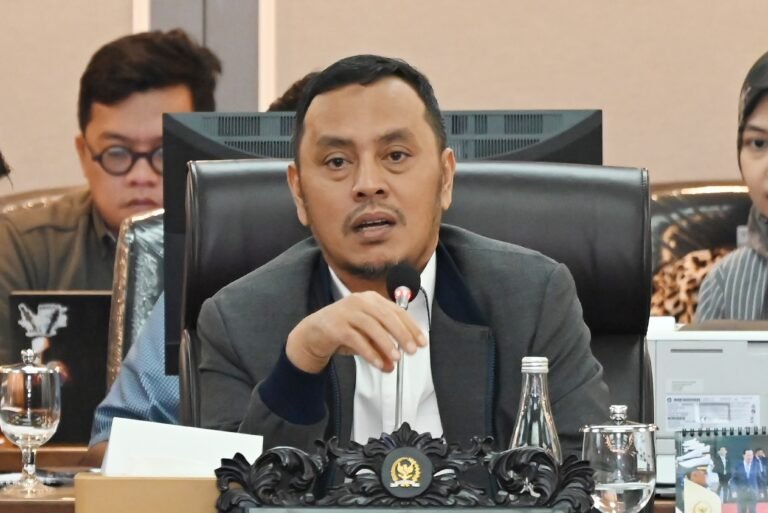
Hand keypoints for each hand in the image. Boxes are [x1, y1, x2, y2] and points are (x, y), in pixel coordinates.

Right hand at [285, 291, 426, 373]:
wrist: (313, 333)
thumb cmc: (343, 331)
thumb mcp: (366, 340)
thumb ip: (380, 350)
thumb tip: (392, 365)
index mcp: (371, 299)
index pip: (396, 311)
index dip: (411, 326)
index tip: (422, 341)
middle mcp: (359, 301)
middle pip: (386, 316)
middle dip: (402, 334)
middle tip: (412, 350)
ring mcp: (346, 312)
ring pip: (372, 326)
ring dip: (387, 343)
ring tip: (396, 358)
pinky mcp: (335, 326)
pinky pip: (356, 339)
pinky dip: (369, 352)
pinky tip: (377, 363)